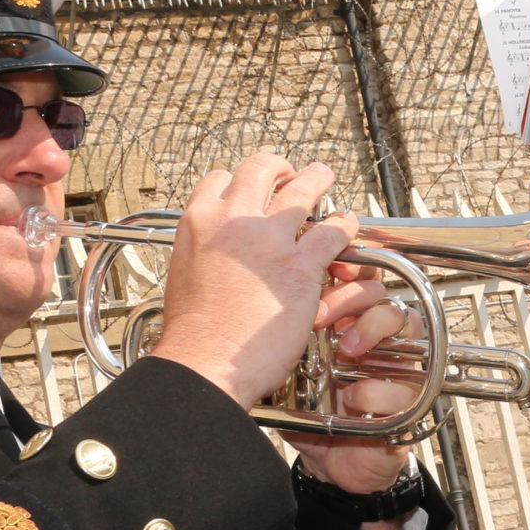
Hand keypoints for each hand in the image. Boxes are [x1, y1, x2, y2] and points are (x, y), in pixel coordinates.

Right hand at [147, 153, 354, 408]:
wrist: (205, 362)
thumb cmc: (193, 333)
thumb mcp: (183, 275)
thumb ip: (202, 253)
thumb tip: (213, 253)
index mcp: (199, 222)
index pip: (220, 180)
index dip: (238, 181)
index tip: (250, 188)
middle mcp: (233, 220)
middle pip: (261, 169)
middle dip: (280, 167)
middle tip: (291, 174)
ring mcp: (270, 240)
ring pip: (302, 191)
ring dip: (317, 180)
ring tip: (324, 177)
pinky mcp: (301, 266)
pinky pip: (333, 231)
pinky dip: (343, 225)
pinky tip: (346, 227)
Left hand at [286, 287, 415, 498]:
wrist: (328, 465)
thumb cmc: (314, 415)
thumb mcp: (293, 372)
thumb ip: (285, 338)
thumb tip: (262, 298)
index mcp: (355, 328)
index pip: (366, 282)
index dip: (353, 269)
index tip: (330, 268)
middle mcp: (380, 344)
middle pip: (387, 296)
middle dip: (353, 298)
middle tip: (319, 316)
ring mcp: (397, 370)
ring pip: (406, 327)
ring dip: (372, 330)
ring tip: (345, 350)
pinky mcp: (407, 405)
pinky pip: (402, 386)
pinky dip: (373, 389)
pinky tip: (351, 399)